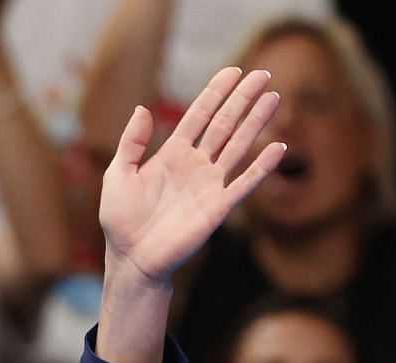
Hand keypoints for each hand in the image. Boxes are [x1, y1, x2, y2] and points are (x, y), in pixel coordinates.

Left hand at [100, 67, 282, 286]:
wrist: (131, 260)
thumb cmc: (121, 220)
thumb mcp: (118, 175)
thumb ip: (131, 142)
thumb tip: (141, 108)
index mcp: (172, 154)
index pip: (199, 116)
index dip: (215, 93)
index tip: (234, 70)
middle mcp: (195, 165)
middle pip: (224, 125)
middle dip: (243, 99)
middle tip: (263, 74)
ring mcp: (209, 185)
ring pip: (237, 147)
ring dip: (256, 123)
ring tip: (274, 98)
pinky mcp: (217, 208)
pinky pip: (243, 185)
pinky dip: (261, 168)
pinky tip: (278, 148)